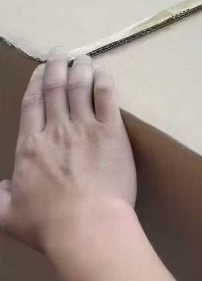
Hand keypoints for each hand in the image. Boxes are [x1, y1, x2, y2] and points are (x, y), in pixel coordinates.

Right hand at [0, 48, 135, 253]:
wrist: (87, 227)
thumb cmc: (48, 226)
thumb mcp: (8, 217)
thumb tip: (0, 189)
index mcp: (30, 146)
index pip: (31, 104)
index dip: (36, 83)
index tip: (40, 70)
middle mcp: (56, 130)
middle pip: (55, 89)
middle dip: (57, 67)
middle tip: (60, 53)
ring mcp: (85, 128)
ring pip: (80, 88)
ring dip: (81, 70)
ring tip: (83, 59)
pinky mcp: (111, 132)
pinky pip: (107, 98)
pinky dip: (104, 83)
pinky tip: (104, 75)